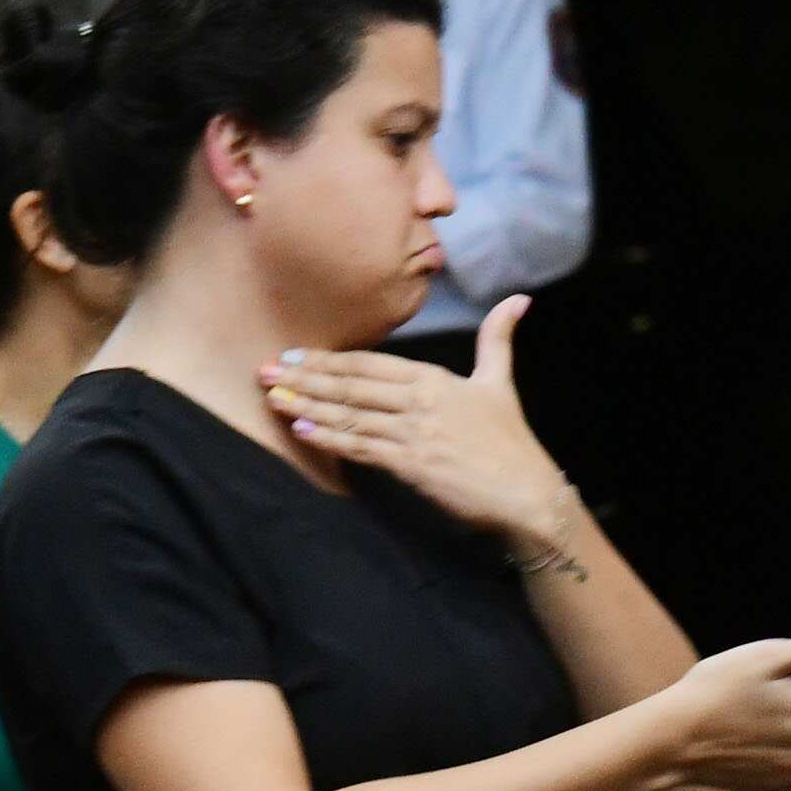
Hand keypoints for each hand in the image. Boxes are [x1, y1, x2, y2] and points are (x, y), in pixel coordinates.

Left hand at [264, 297, 576, 553]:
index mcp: (435, 379)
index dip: (328, 359)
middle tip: (264, 372)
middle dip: (304, 379)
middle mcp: (419, 401)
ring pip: (350, 415)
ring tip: (272, 399)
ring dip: (307, 407)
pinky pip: (362, 448)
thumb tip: (518, 299)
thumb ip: (497, 339)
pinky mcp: (411, 466)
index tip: (295, 355)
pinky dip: (330, 438)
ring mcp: (413, 434)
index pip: (370, 364)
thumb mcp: (500, 382)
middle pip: (350, 386)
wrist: (526, 491)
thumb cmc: (510, 440)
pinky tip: (302, 431)